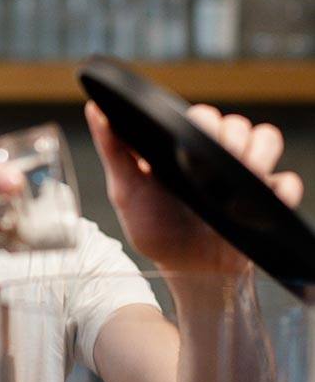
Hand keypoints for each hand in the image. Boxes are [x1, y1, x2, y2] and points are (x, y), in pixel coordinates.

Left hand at [86, 100, 303, 272]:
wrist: (186, 272)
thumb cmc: (154, 229)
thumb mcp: (127, 190)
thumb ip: (113, 150)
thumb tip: (94, 109)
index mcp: (184, 150)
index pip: (201, 116)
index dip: (201, 121)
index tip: (194, 136)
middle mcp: (216, 157)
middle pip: (236, 123)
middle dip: (227, 138)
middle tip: (213, 164)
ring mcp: (244, 177)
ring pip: (266, 138)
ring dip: (257, 153)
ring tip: (240, 177)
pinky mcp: (267, 201)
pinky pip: (287, 182)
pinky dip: (280, 188)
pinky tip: (260, 202)